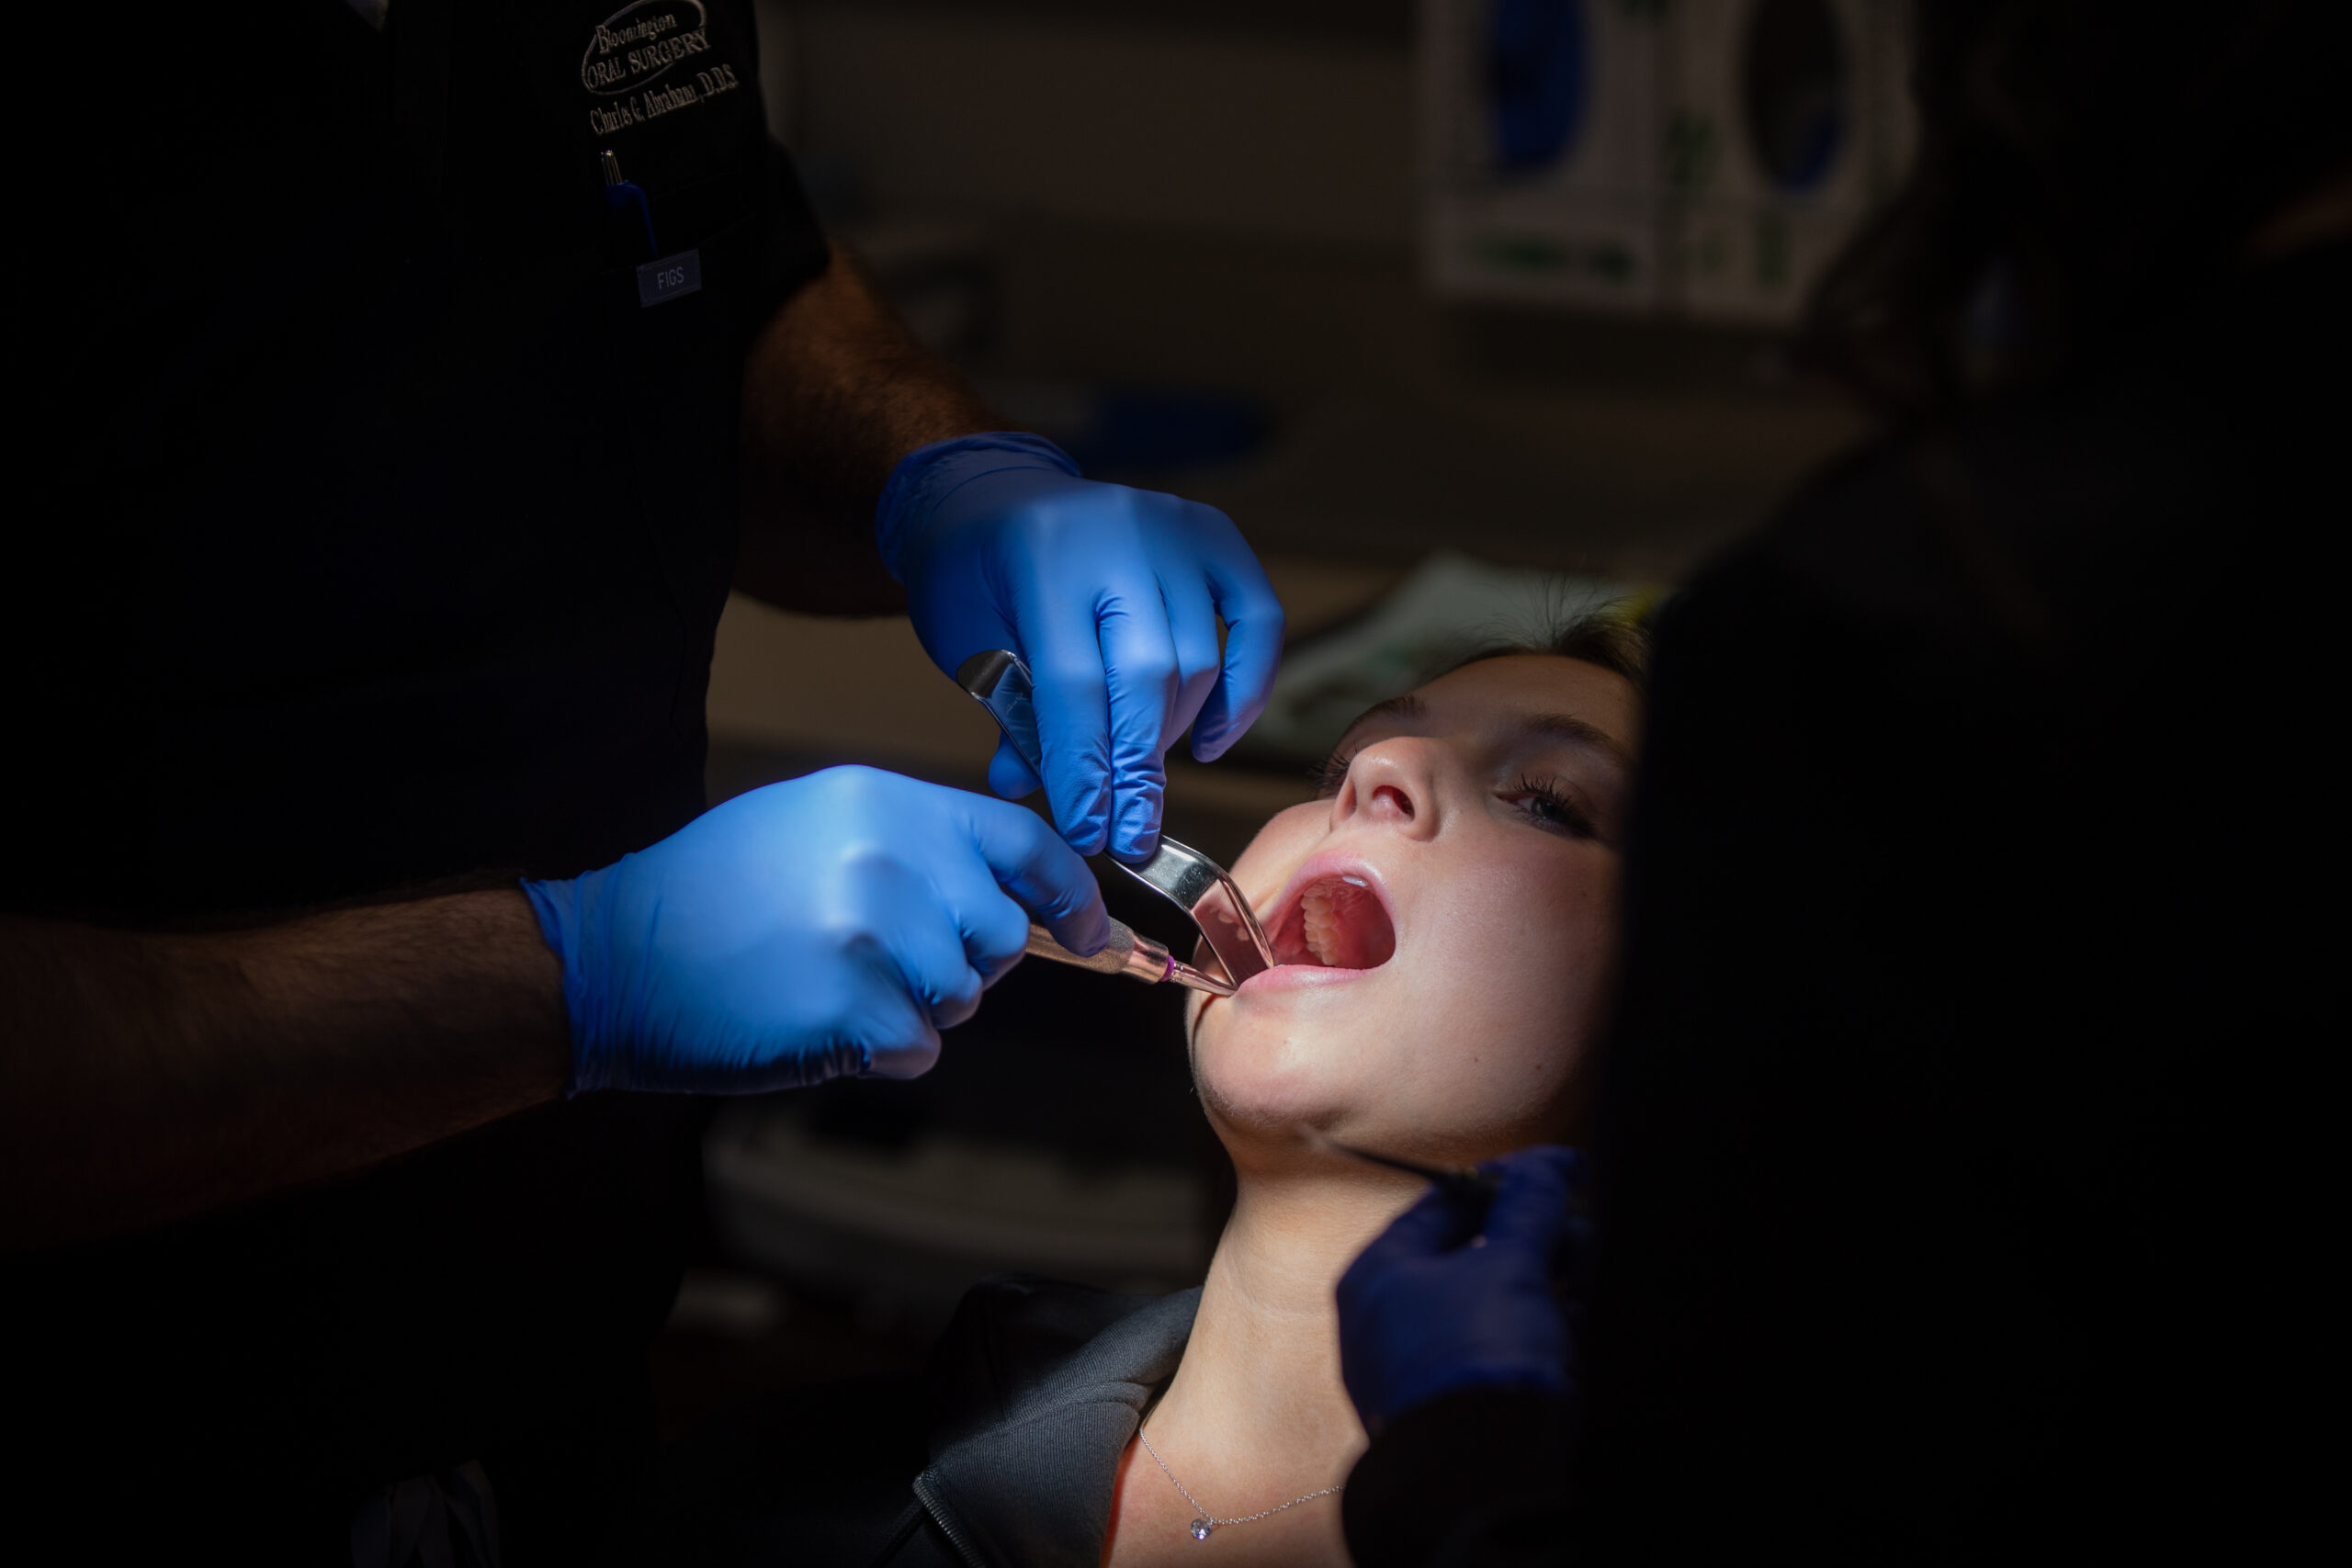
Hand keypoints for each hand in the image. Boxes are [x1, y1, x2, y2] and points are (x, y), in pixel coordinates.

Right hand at [522, 766, 1107, 1093]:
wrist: (613, 955)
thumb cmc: (714, 894)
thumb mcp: (817, 825)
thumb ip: (917, 847)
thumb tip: (1016, 898)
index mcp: (886, 803)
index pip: (1023, 842)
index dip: (1071, 894)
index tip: (1094, 932)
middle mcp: (891, 856)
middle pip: (999, 934)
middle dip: (960, 963)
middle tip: (878, 959)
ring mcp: (875, 932)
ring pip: (962, 997)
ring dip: (912, 1008)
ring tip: (830, 980)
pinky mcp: (855, 1006)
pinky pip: (919, 1047)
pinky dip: (878, 1050)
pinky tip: (816, 1019)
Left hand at [878, 434, 1284, 859]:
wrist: (989, 494)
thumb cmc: (974, 577)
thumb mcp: (968, 643)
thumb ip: (1010, 713)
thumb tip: (1035, 791)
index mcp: (1042, 558)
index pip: (1075, 685)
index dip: (1086, 770)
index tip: (1091, 833)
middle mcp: (1116, 534)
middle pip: (1148, 676)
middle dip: (1138, 770)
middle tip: (1130, 834)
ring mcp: (1172, 529)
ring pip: (1199, 658)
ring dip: (1174, 734)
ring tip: (1141, 774)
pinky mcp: (1214, 535)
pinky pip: (1258, 620)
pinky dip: (1245, 687)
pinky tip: (1212, 738)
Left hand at [1336, 1146, 1583, 1432]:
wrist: (1484, 1473)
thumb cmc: (1481, 1356)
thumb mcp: (1511, 1264)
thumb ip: (1529, 1204)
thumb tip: (1549, 1162)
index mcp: (1376, 1275)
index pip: (1441, 1204)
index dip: (1505, 1183)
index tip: (1558, 1174)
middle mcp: (1386, 1323)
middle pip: (1472, 1258)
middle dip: (1537, 1244)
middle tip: (1584, 1237)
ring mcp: (1418, 1373)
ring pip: (1492, 1309)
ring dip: (1548, 1291)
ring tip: (1588, 1287)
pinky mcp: (1454, 1414)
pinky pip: (1500, 1359)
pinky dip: (1541, 1342)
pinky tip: (1578, 1338)